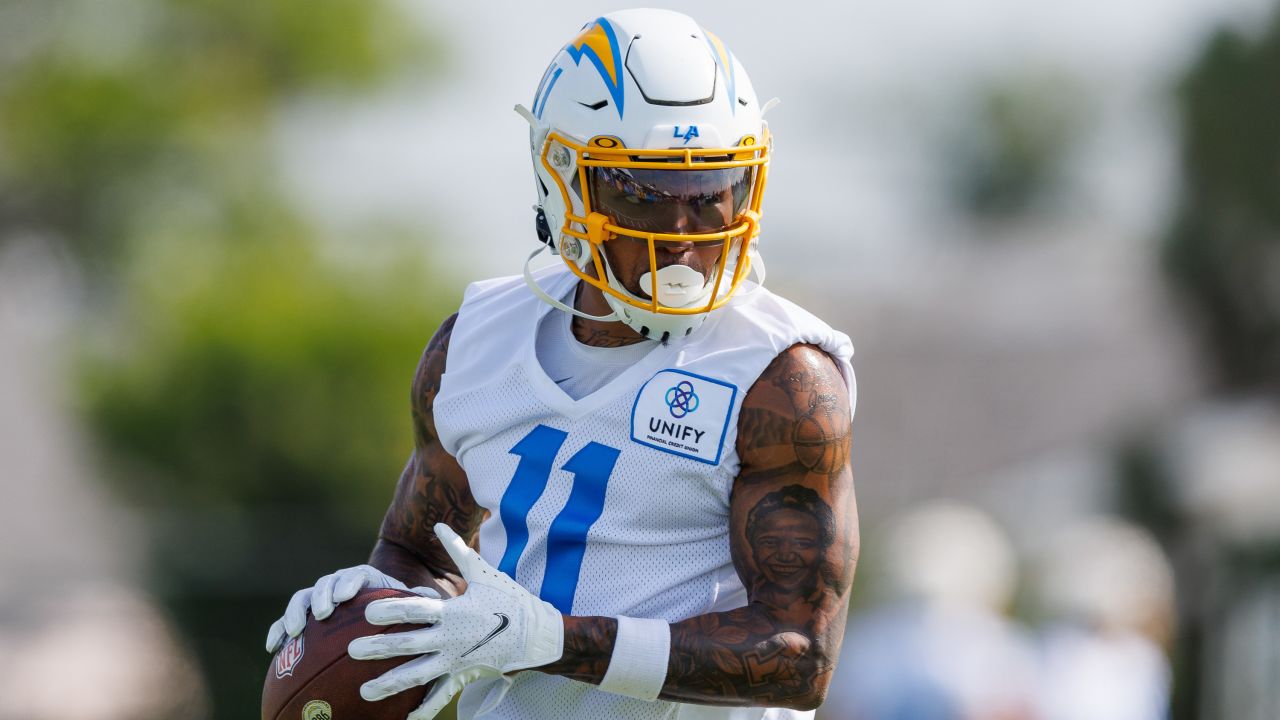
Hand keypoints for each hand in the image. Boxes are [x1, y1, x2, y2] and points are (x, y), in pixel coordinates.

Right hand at [265, 564, 437, 652]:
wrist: (378, 615)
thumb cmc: (397, 612)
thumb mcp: (411, 605)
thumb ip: (418, 600)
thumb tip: (432, 597)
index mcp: (365, 580)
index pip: (356, 575)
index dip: (349, 583)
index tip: (346, 596)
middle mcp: (338, 586)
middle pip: (326, 583)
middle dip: (323, 595)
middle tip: (324, 612)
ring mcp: (319, 601)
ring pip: (303, 599)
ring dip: (296, 611)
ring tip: (294, 629)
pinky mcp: (304, 619)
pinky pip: (286, 623)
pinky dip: (277, 631)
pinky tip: (272, 648)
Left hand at [348, 523, 563, 719]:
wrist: (536, 635)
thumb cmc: (509, 600)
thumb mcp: (484, 573)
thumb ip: (458, 551)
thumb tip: (439, 525)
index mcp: (453, 611)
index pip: (415, 610)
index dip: (390, 609)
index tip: (367, 610)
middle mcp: (450, 638)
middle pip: (408, 645)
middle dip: (378, 648)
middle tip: (351, 651)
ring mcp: (456, 661)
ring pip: (417, 676)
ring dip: (389, 685)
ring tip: (364, 692)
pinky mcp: (462, 677)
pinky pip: (439, 696)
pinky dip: (422, 709)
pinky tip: (403, 718)